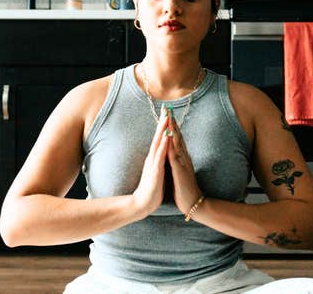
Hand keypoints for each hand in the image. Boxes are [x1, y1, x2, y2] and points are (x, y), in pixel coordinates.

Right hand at [131, 104, 169, 218]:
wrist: (144, 203)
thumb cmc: (152, 189)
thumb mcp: (156, 171)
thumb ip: (157, 161)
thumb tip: (160, 153)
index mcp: (155, 159)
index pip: (160, 139)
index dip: (164, 127)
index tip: (168, 114)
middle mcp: (153, 158)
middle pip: (159, 137)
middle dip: (163, 123)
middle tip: (166, 109)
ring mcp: (153, 164)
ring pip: (158, 144)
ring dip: (162, 131)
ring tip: (166, 118)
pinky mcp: (155, 171)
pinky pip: (160, 156)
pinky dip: (163, 146)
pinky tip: (166, 138)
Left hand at [166, 109, 203, 214]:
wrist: (193, 203)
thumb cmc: (184, 189)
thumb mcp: (180, 172)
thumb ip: (178, 162)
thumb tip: (174, 155)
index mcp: (182, 157)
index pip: (176, 138)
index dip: (171, 126)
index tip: (166, 114)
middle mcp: (183, 157)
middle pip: (177, 136)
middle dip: (171, 122)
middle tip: (167, 108)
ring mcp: (183, 162)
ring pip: (176, 142)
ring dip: (172, 129)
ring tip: (167, 117)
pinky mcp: (180, 169)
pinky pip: (174, 154)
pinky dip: (171, 144)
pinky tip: (168, 136)